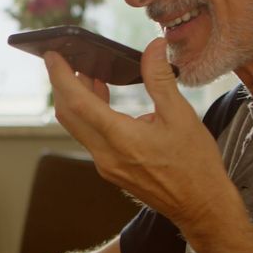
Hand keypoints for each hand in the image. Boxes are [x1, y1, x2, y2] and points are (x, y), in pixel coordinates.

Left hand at [45, 38, 235, 232]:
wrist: (200, 206)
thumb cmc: (195, 164)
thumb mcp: (181, 115)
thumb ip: (160, 79)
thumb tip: (153, 46)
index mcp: (121, 139)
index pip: (77, 102)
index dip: (60, 76)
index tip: (51, 55)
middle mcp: (105, 155)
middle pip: (68, 115)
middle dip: (63, 85)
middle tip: (68, 60)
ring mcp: (105, 166)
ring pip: (77, 127)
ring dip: (77, 100)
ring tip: (88, 74)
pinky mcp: (110, 171)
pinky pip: (90, 138)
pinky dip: (89, 116)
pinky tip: (103, 101)